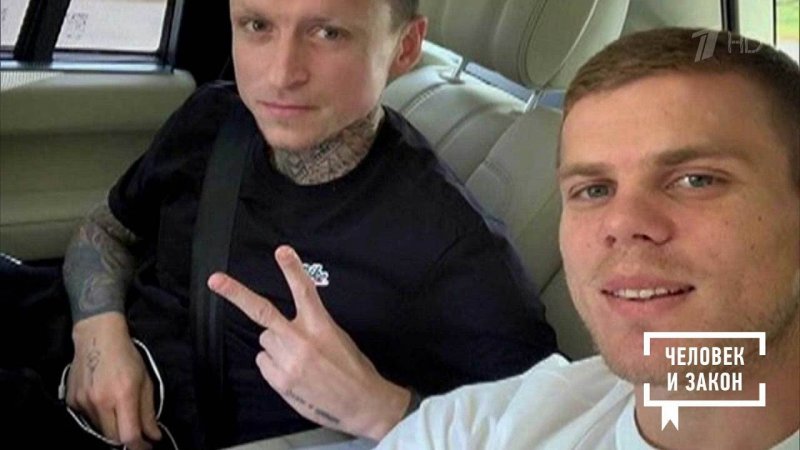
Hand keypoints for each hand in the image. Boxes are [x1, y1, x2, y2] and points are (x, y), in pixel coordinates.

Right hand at [68, 312, 161, 449]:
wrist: (97, 336)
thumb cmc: (126, 356)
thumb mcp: (145, 381)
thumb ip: (149, 411)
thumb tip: (154, 436)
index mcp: (123, 394)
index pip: (129, 435)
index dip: (139, 446)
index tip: (146, 446)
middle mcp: (101, 401)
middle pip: (113, 439)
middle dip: (126, 440)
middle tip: (136, 433)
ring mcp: (83, 402)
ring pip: (100, 430)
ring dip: (112, 428)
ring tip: (119, 409)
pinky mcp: (72, 401)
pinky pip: (88, 420)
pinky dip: (99, 418)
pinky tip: (104, 401)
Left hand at [208, 245, 410, 439]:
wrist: (361, 403)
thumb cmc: (352, 368)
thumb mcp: (337, 336)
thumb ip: (312, 324)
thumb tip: (287, 324)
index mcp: (321, 325)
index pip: (304, 290)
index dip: (292, 269)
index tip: (281, 250)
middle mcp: (302, 341)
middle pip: (262, 311)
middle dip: (236, 294)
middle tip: (215, 280)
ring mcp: (288, 362)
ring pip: (264, 340)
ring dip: (275, 345)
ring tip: (298, 358)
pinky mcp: (280, 381)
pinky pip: (263, 361)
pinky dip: (273, 364)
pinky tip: (293, 372)